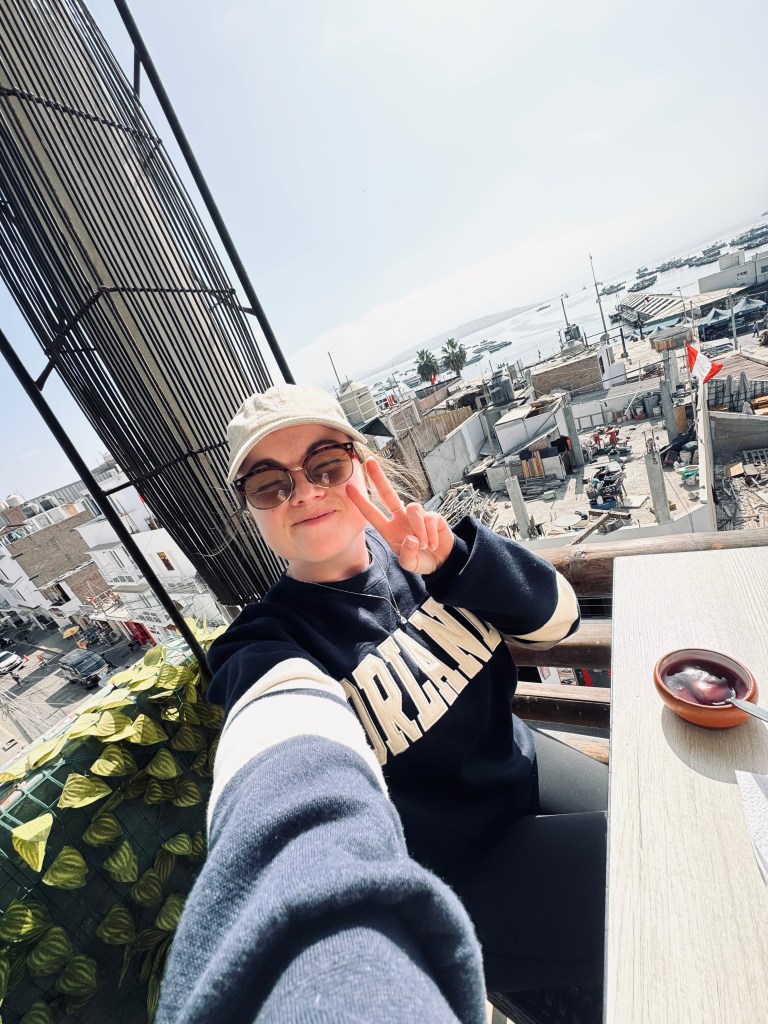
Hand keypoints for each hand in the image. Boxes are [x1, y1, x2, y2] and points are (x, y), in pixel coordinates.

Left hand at [346, 458, 454, 574]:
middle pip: (388, 494)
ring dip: (418, 529)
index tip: (349, 488)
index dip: (361, 502)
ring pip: (413, 508)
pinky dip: (431, 534)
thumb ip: (407, 555)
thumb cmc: (421, 560)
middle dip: (379, 478)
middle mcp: (401, 519)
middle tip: (369, 461)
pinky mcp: (433, 516)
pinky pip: (429, 519)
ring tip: (424, 545)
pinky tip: (433, 544)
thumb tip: (411, 538)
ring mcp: (417, 516)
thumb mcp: (410, 564)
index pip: (372, 514)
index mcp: (390, 530)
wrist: (442, 562)